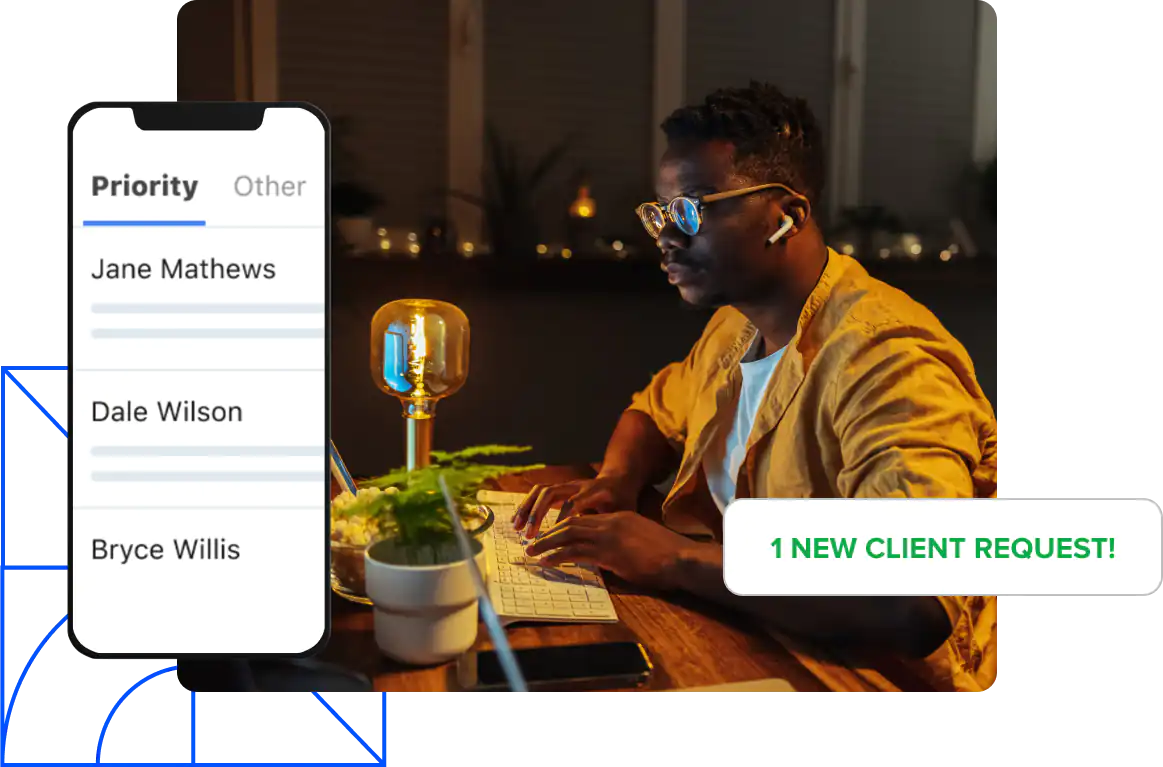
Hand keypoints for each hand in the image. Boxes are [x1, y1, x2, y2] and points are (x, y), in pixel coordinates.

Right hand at [511, 474, 638, 539]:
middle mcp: (577, 485)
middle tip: (529, 535)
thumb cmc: (623, 500)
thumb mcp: (625, 512)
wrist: (618, 479)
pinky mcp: (559, 489)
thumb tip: (608, 550)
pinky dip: (526, 506)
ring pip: (541, 491)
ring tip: (517, 528)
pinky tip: (518, 522)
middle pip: (551, 492)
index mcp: (595, 492)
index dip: (562, 518)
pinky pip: (538, 493)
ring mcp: (566, 485)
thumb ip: (615, 527)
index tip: (553, 537)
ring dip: (527, 509)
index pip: (574, 502)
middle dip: (537, 513)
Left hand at [524, 511, 692, 589]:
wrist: (681, 558)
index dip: (566, 527)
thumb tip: (612, 558)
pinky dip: (557, 556)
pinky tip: (546, 562)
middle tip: (534, 541)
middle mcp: (611, 522)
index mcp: (620, 517)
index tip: (552, 535)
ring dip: (547, 543)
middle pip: (572, 523)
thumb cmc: (668, 555)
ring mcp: (609, 536)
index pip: (586, 519)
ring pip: (568, 535)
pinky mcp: (608, 552)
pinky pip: (575, 552)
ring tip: (532, 551)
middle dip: (550, 532)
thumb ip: (624, 545)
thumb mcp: (642, 543)